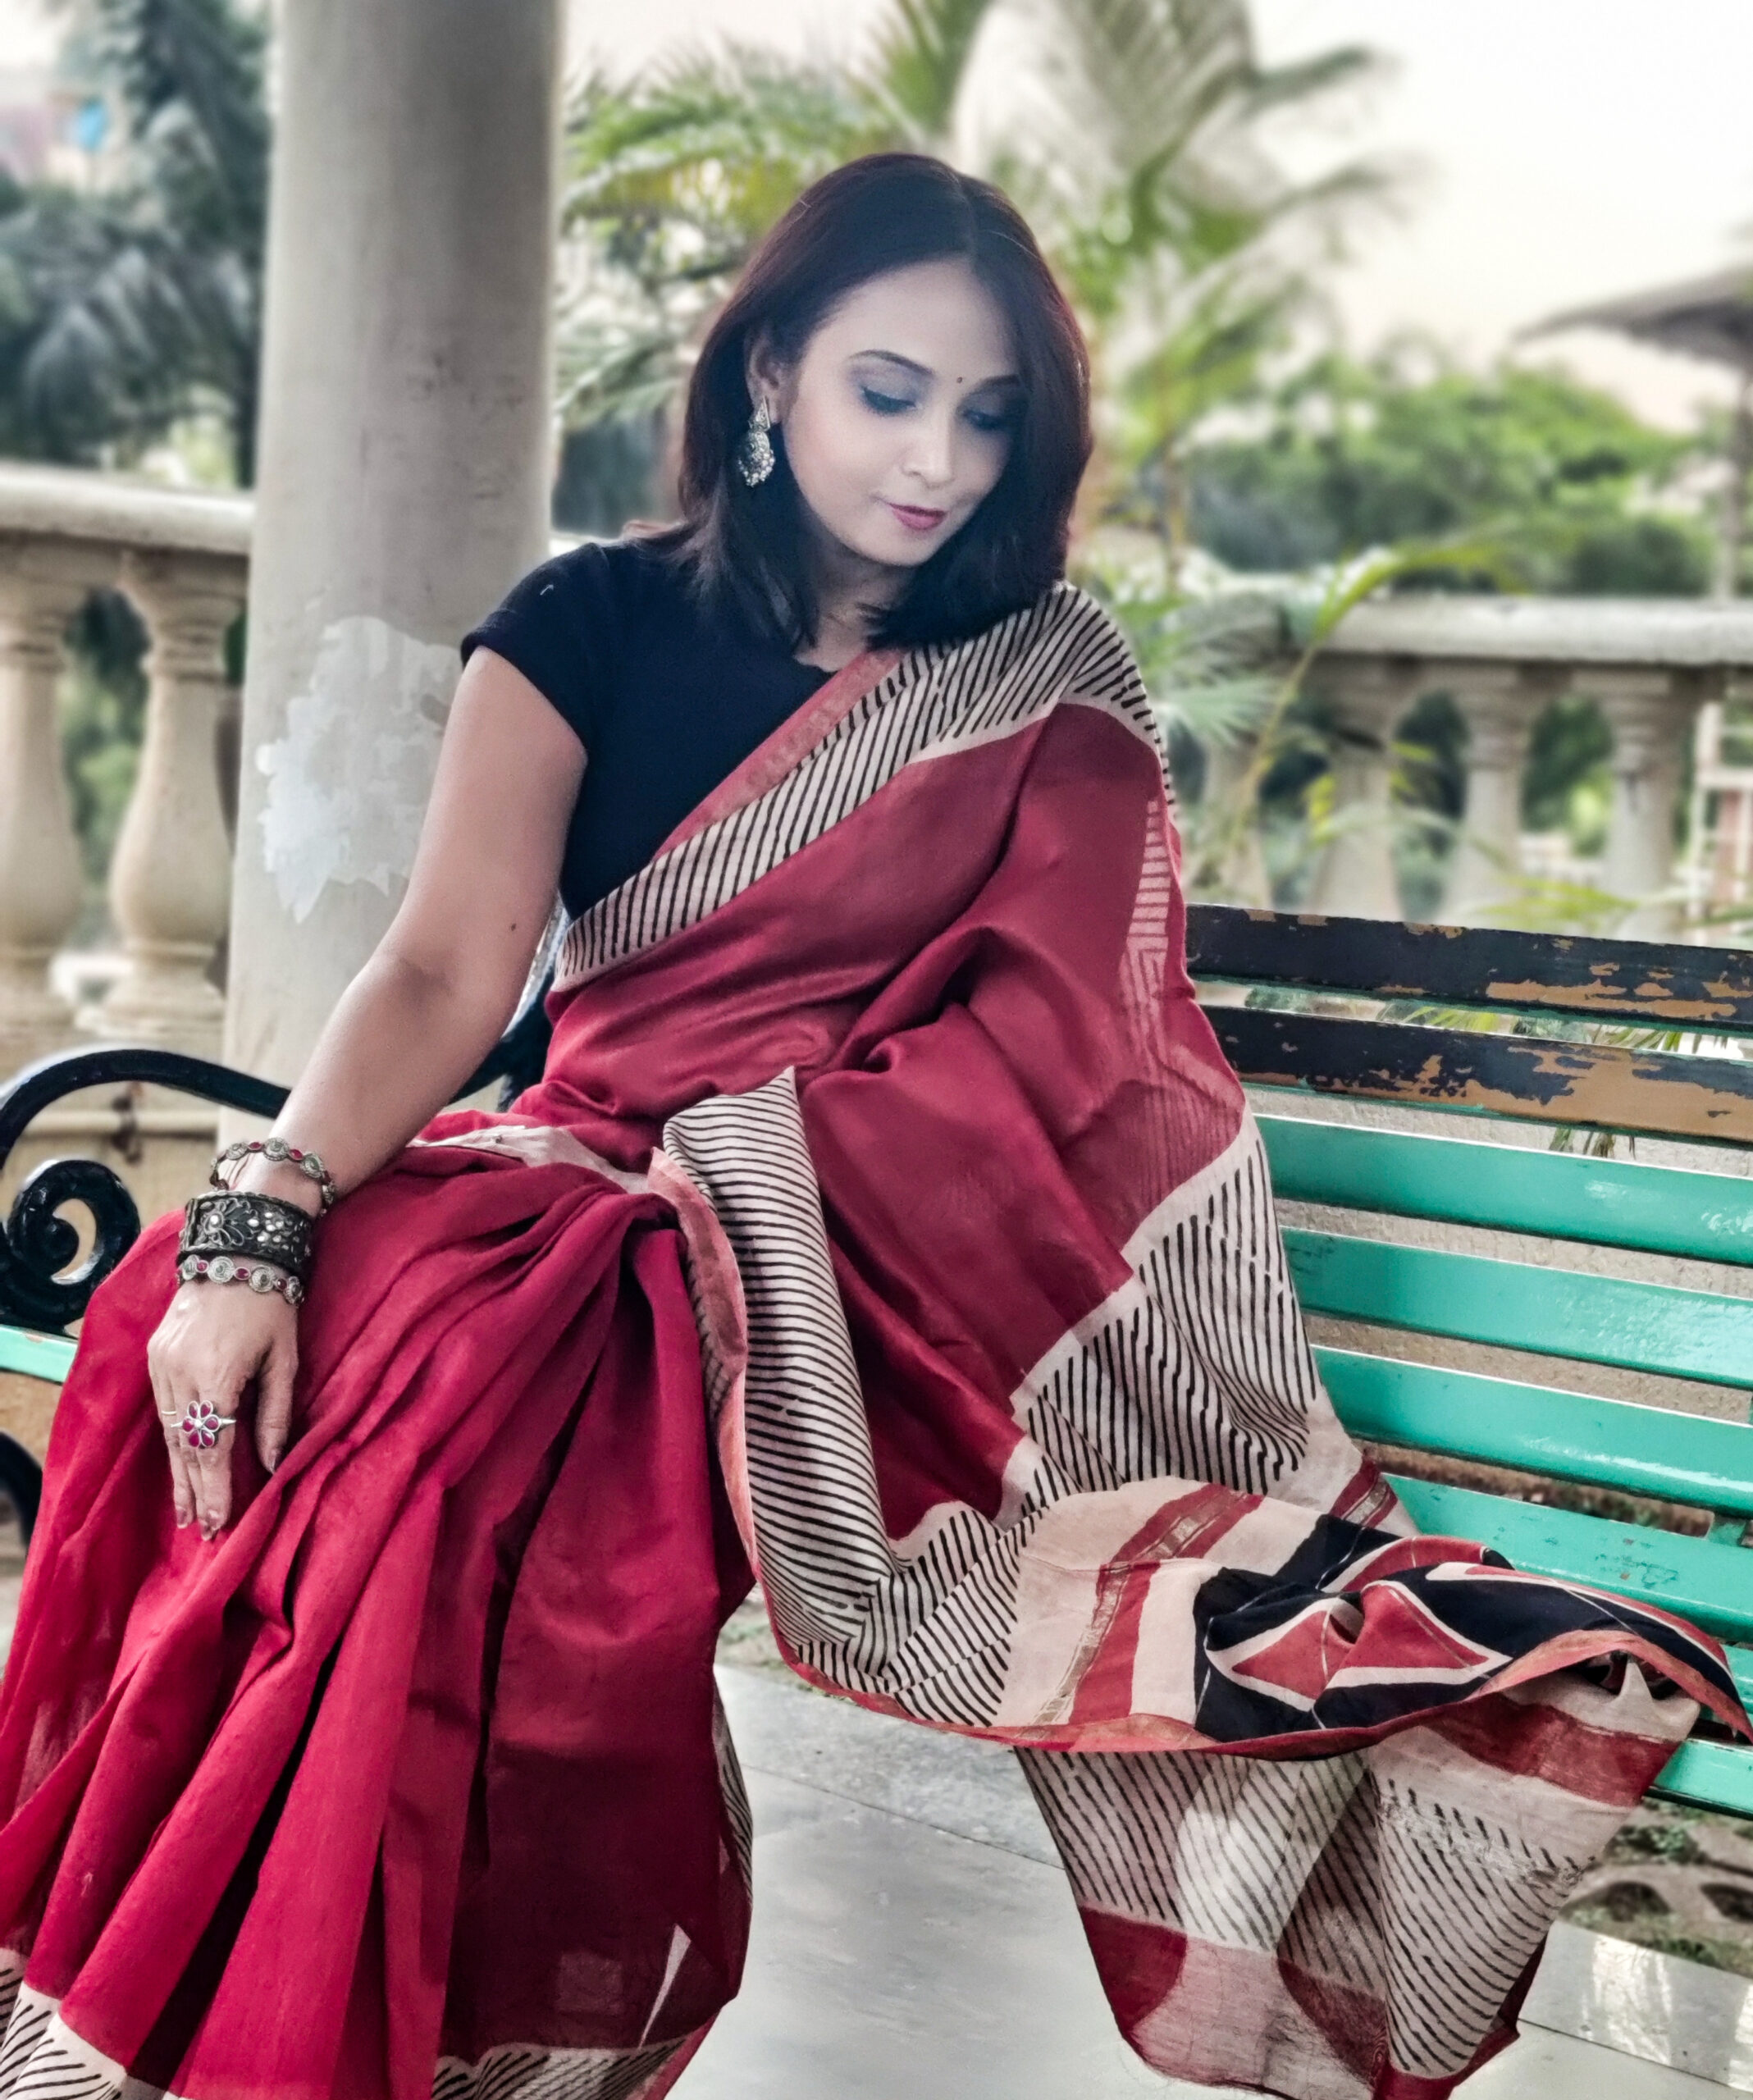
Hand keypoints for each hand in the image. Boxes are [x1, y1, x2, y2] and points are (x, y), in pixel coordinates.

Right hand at [146, 1279, 298, 1539]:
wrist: (234, 1253)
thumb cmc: (271, 1306)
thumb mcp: (284, 1361)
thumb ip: (276, 1415)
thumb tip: (271, 1465)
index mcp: (217, 1377)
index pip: (212, 1449)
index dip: (214, 1490)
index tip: (218, 1524)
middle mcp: (180, 1374)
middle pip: (185, 1447)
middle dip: (193, 1491)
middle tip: (200, 1531)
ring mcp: (162, 1364)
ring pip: (169, 1431)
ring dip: (179, 1471)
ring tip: (186, 1509)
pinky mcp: (155, 1355)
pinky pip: (163, 1408)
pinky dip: (172, 1439)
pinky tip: (179, 1462)